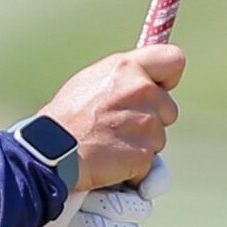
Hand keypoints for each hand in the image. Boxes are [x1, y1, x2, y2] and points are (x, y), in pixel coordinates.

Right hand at [41, 45, 183, 193]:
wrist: (52, 151)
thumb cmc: (67, 117)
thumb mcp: (91, 80)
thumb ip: (123, 78)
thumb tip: (147, 81)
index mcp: (127, 68)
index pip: (173, 59)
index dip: (167, 78)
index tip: (158, 88)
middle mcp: (141, 90)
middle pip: (168, 108)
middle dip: (151, 119)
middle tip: (118, 125)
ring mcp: (146, 123)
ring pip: (159, 137)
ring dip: (141, 144)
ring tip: (109, 143)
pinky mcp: (144, 153)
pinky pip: (149, 162)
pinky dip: (134, 167)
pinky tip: (110, 160)